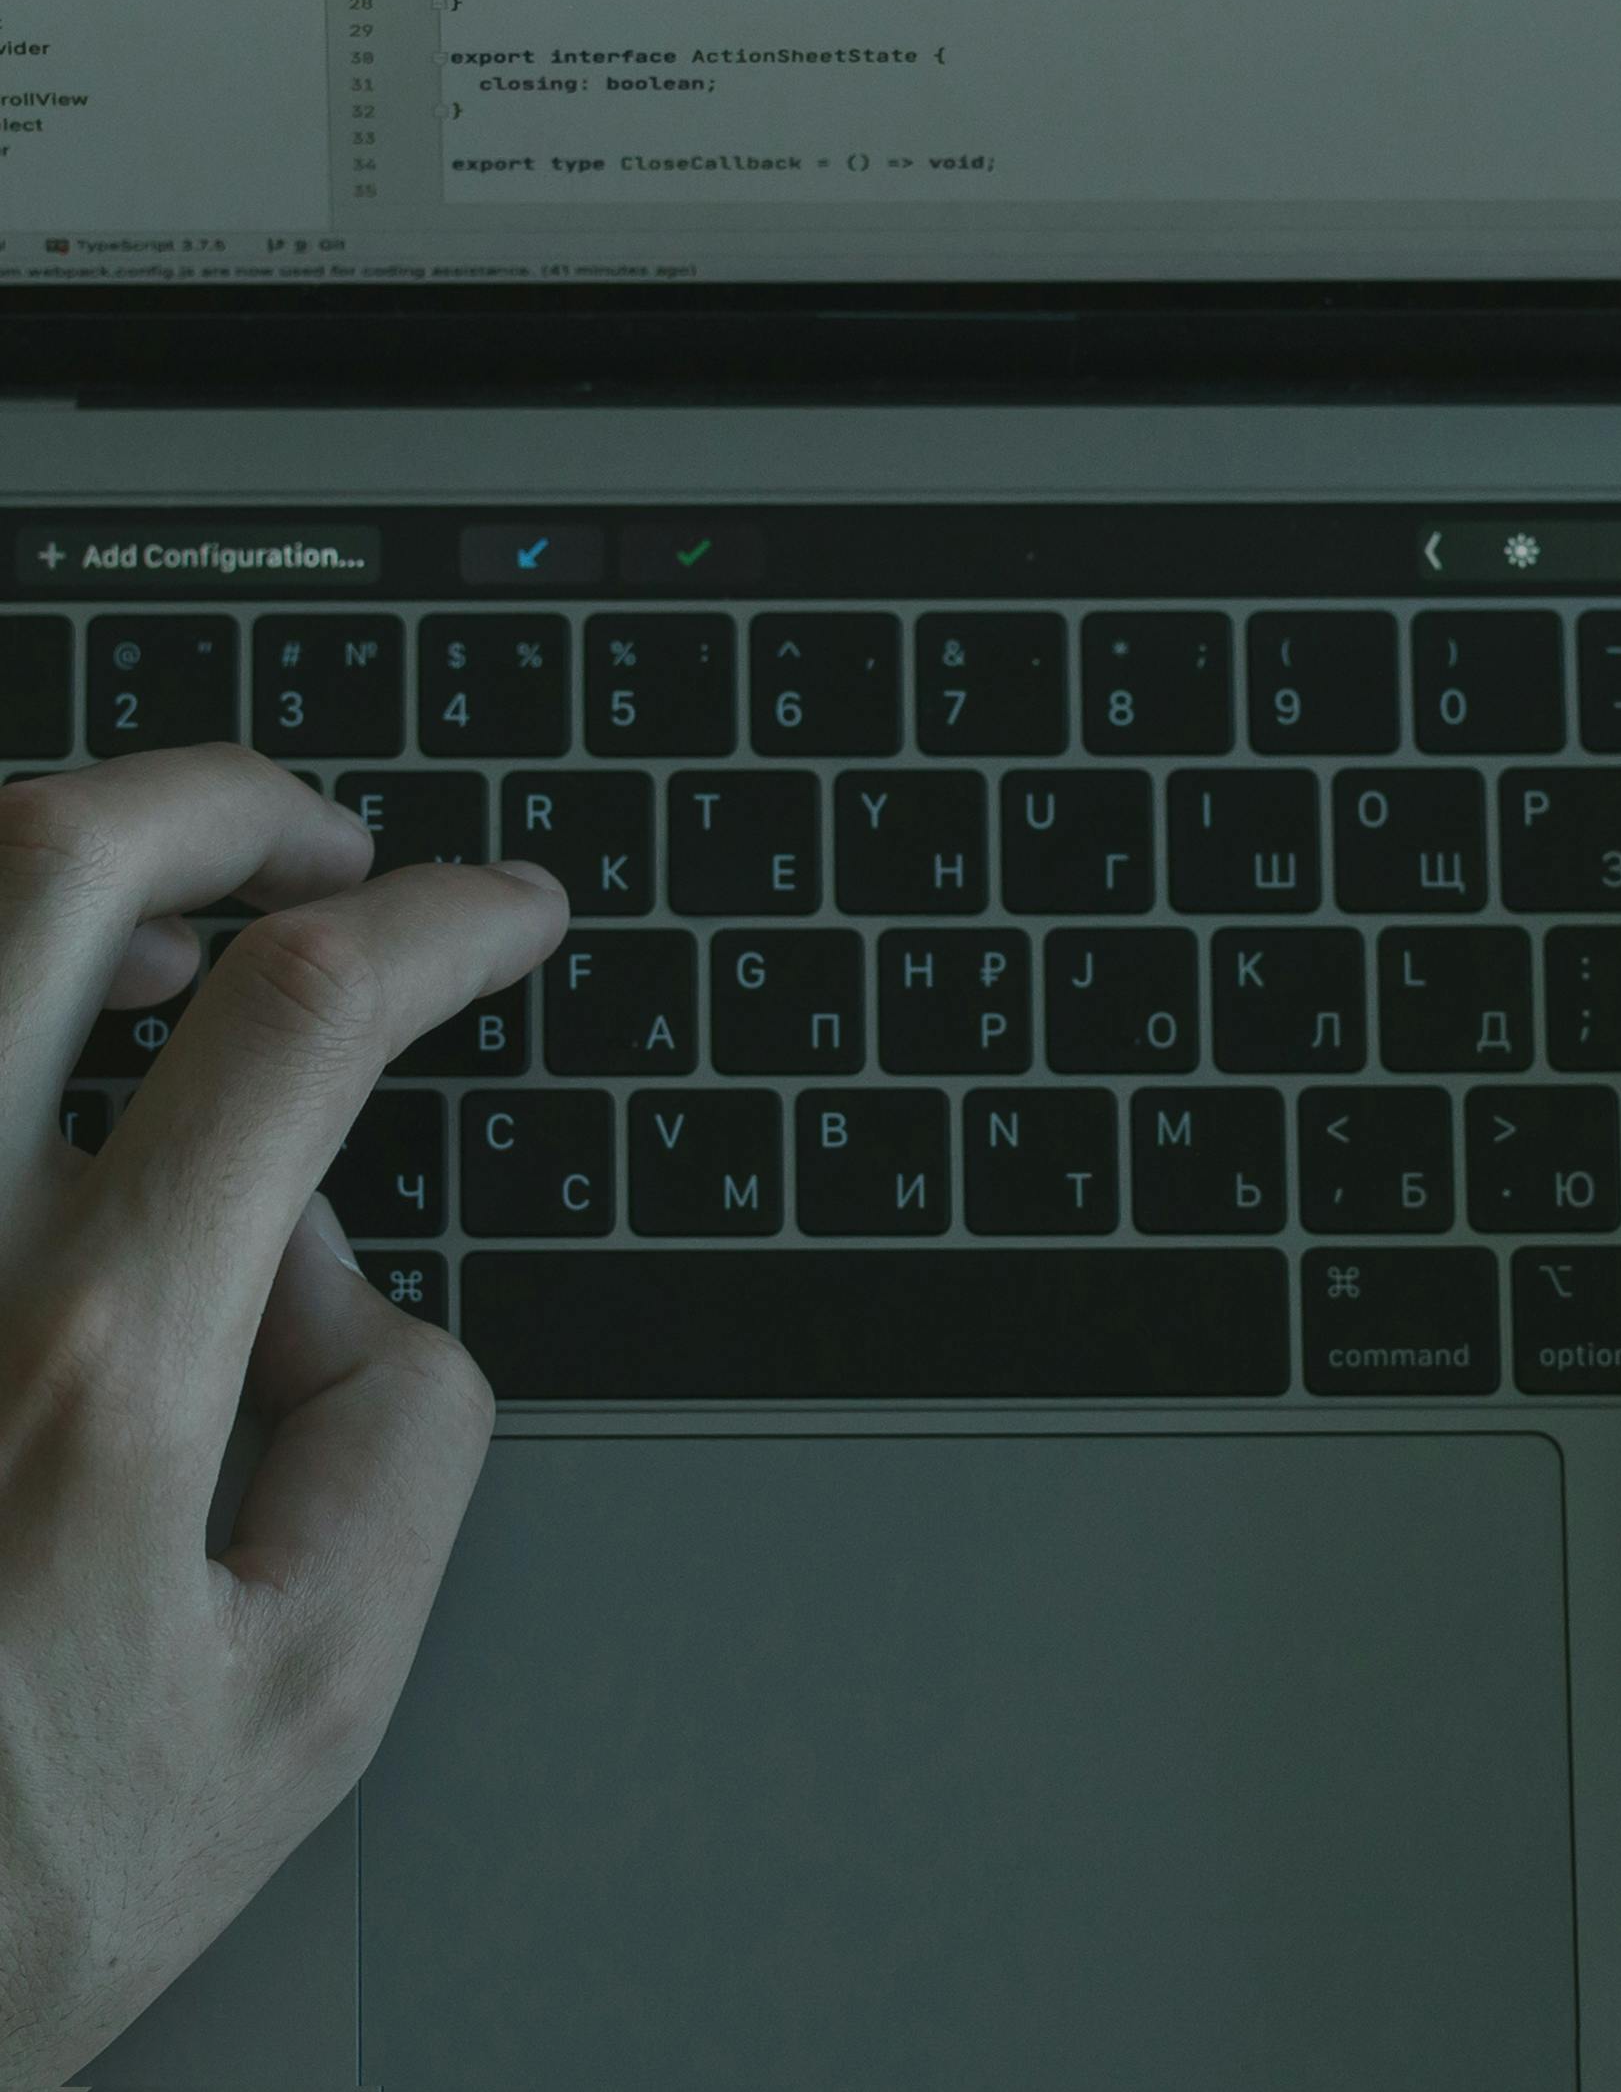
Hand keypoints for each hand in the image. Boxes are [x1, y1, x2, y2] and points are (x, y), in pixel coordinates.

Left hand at [0, 744, 567, 2088]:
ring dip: (77, 867)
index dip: (440, 927)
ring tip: (185, 939)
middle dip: (234, 803)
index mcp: (93, 1359)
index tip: (505, 918)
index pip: (298, 1015)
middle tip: (334, 850)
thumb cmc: (0, 1882)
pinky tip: (33, 1041)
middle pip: (59, 865)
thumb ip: (394, 1442)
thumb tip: (341, 1267)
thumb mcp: (305, 1710)